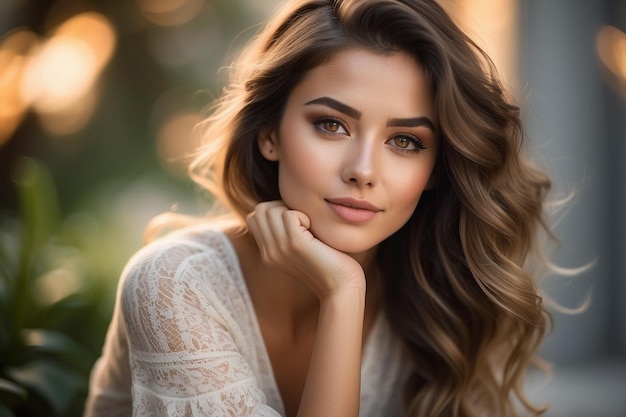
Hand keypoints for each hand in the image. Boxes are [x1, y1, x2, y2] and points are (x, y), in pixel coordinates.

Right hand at [246, 201, 365, 299]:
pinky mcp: (294, 244)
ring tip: (308, 227)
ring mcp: (279, 248)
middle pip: (260, 210)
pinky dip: (304, 215)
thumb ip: (288, 231)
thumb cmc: (331, 264)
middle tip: (303, 221)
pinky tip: (314, 231)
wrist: (342, 288)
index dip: (275, 210)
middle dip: (281, 206)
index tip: (297, 221)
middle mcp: (269, 252)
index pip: (254, 216)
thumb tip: (286, 206)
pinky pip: (288, 214)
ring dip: (292, 210)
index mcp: (269, 253)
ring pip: (270, 210)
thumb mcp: (302, 247)